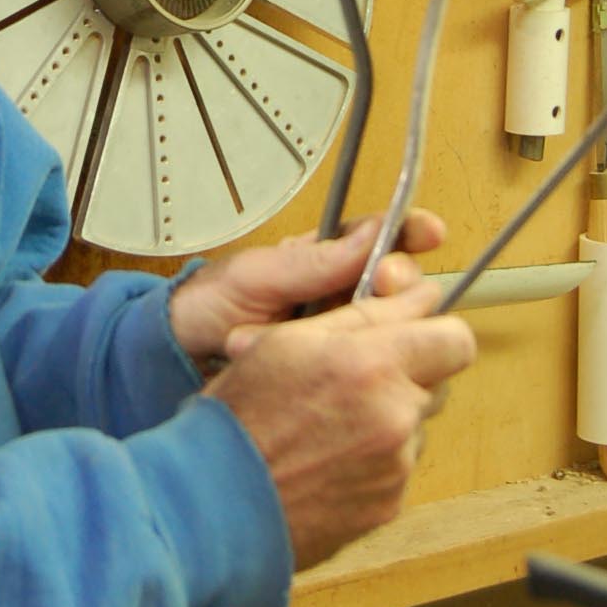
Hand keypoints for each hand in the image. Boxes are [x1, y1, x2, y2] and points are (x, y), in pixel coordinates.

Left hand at [169, 211, 448, 368]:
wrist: (177, 358)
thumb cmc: (209, 306)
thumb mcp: (255, 276)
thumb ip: (312, 261)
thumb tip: (374, 233)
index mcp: (328, 258)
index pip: (386, 239)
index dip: (412, 232)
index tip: (430, 232)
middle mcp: (346, 295)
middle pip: (404, 287)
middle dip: (402, 283)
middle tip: (383, 285)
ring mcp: (345, 336)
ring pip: (397, 332)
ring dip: (381, 329)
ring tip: (341, 329)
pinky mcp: (340, 374)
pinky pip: (374, 372)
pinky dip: (369, 370)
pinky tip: (354, 370)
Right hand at [206, 281, 476, 572]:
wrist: (215, 503)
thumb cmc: (237, 419)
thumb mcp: (283, 342)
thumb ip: (359, 316)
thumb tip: (415, 297)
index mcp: (371, 365)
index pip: (453, 338)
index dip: (435, 333)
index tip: (415, 335)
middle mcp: (394, 416)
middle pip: (437, 384)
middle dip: (406, 377)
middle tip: (356, 381)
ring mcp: (395, 467)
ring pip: (414, 428)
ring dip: (386, 421)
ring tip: (328, 428)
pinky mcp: (388, 506)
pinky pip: (396, 470)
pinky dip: (371, 462)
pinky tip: (326, 461)